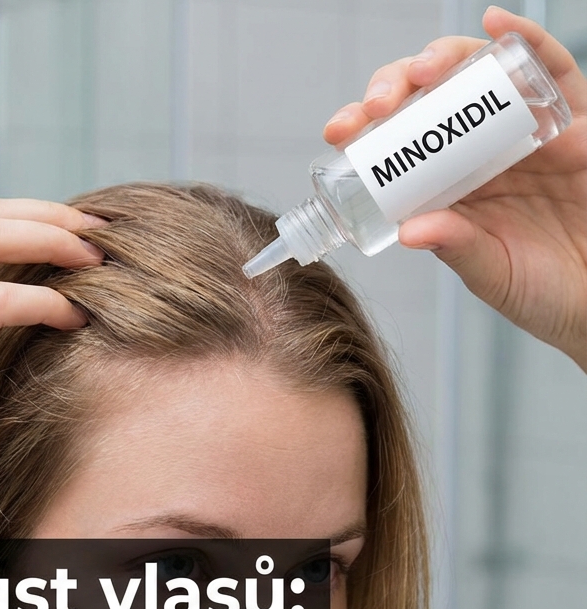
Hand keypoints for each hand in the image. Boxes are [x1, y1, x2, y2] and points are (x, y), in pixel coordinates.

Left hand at [324, 7, 586, 371]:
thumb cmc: (544, 289)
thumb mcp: (491, 272)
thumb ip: (456, 247)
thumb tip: (411, 231)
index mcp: (446, 181)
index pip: (395, 138)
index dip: (364, 126)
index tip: (339, 132)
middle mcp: (479, 148)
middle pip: (428, 96)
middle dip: (395, 87)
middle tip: (377, 106)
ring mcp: (524, 129)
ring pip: (479, 74)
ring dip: (446, 60)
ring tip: (424, 71)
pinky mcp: (575, 120)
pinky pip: (554, 68)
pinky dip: (525, 38)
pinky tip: (496, 24)